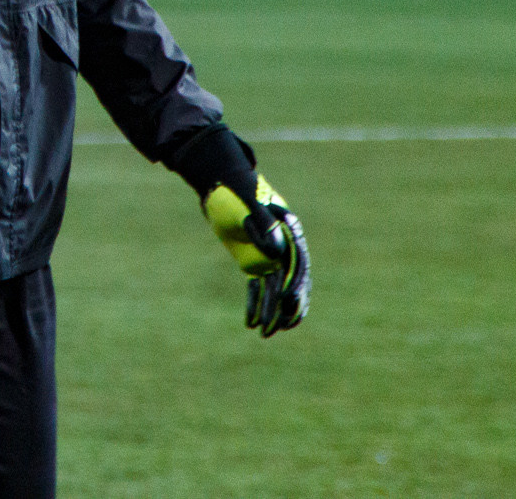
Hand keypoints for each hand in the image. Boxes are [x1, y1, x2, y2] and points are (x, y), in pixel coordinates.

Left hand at [170, 125, 309, 335]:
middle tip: (275, 328)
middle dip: (285, 307)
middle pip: (291, 282)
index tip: (284, 301)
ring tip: (264, 333)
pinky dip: (255, 303)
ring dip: (271, 312)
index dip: (295, 284)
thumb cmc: (234, 188)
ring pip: (275, 289)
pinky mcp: (253, 260)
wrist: (218, 181)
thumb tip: (277, 251)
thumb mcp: (246, 203)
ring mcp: (268, 255)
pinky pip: (258, 286)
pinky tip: (249, 322)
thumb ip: (262, 223)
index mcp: (289, 231)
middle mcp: (283, 246)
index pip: (297, 263)